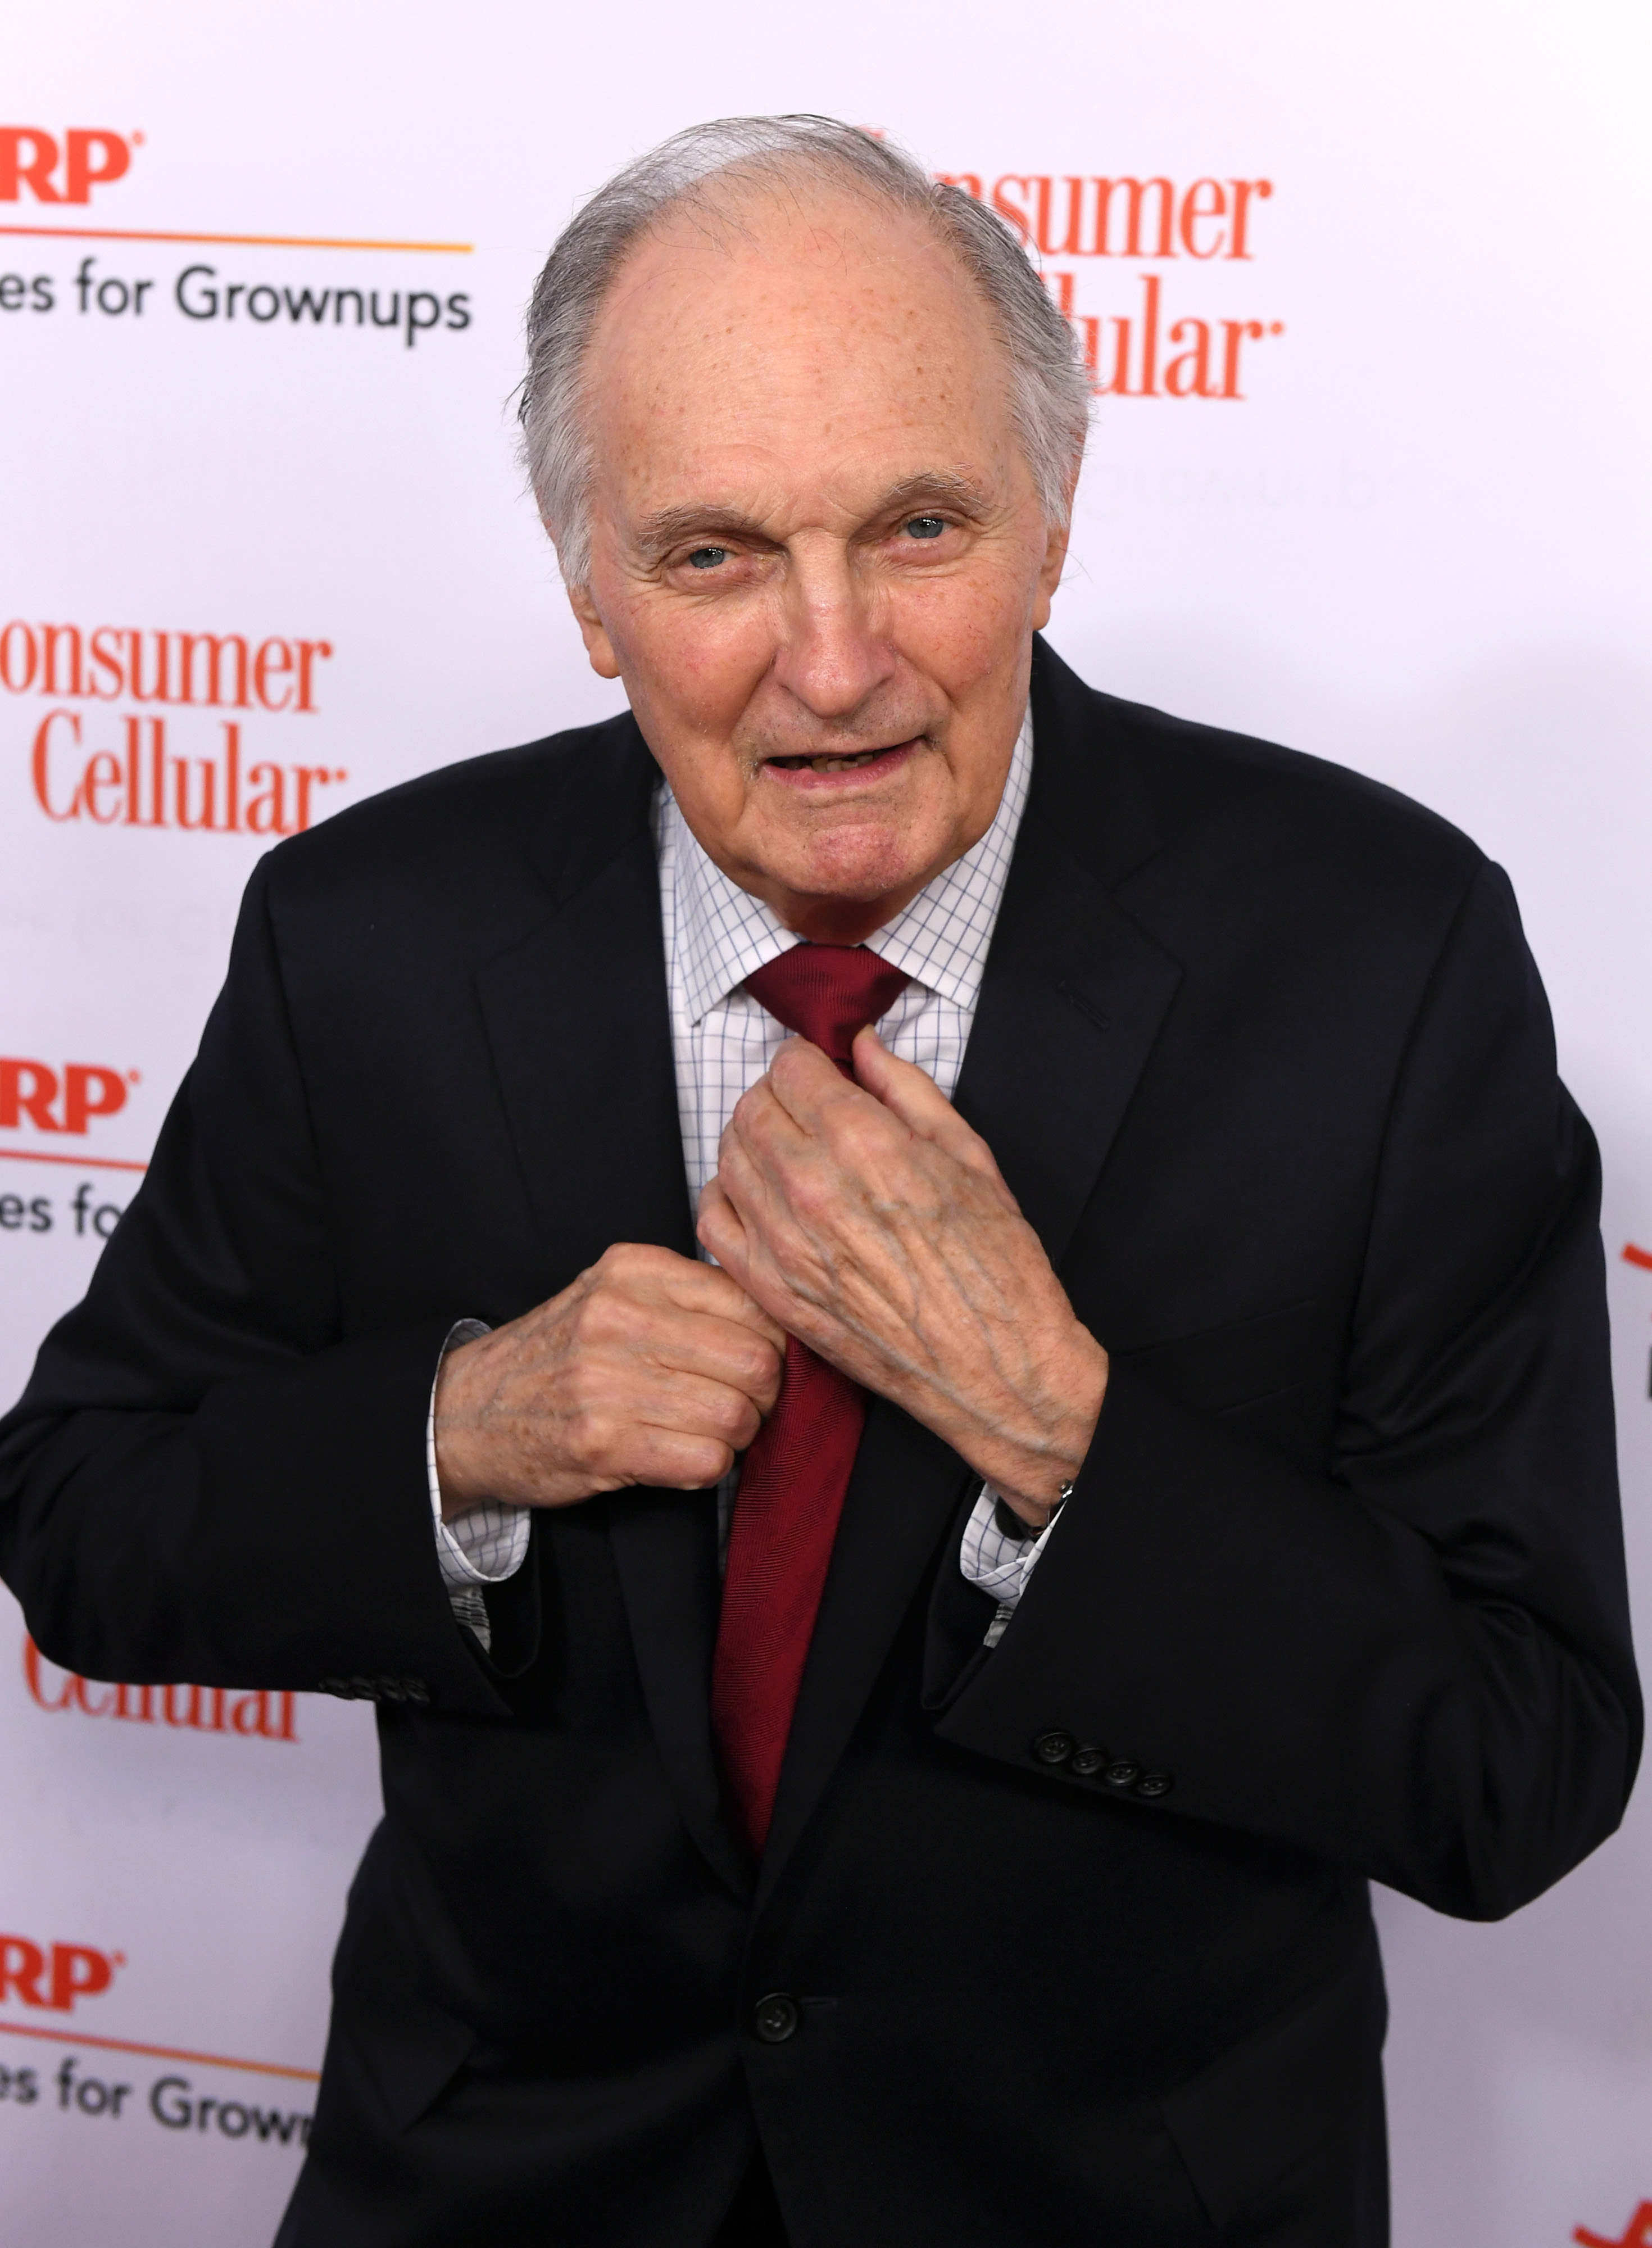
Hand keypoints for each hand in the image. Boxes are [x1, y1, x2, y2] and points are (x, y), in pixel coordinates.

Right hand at [433, 1244, 785, 1519]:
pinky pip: (705, 1460)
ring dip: (737, 1437)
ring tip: (709, 1435)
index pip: (753, 1304)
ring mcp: (607, 1380)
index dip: (773, 1345)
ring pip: (736, 1415)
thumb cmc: (556, 1357)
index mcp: (634, 1270)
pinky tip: (683, 1459)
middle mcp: (620, 1317)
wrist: (465, 1411)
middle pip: (756, 1362)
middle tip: (743, 1408)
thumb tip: (780, 1325)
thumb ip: (687, 1296)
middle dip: (765, 1396)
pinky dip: (710, 1469)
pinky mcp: (601, 1442)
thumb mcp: (613, 1295)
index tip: (758, 1366)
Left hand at [696, 1033, 1106, 1524]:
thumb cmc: (995, 1266)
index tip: (822, 1072)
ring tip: (788, 1151)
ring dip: (751, 1142)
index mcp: (865, 1144)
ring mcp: (783, 1244)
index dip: (807, 1061)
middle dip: (777, 1095)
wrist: (995, 1365)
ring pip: (727, 1158)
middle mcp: (811, 1188)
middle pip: (751, 1108)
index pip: (790, 1069)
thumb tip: (864, 1046)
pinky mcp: (771, 1291)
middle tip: (807, 1109)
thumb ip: (906, 1090)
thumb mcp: (968, 1156)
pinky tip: (760, 1198)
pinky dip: (727, 1198)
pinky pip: (712, 1222)